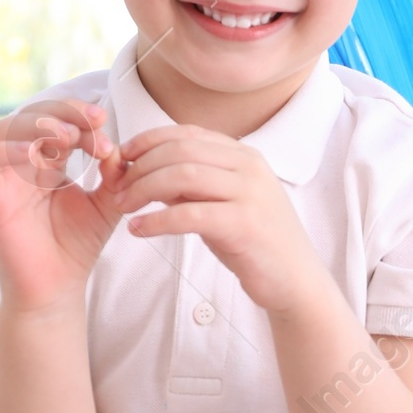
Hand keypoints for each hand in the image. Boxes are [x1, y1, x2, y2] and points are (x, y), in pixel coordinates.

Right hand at [0, 98, 124, 313]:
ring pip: (6, 129)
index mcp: (48, 161)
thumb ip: (115, 175)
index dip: (81, 117)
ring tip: (69, 136)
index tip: (106, 127)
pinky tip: (36, 155)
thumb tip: (118, 148)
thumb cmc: (76, 248)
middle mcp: (22, 163)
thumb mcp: (107, 205)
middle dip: (65, 113)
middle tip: (94, 122)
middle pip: (33, 116)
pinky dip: (7, 150)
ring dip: (37, 124)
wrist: (56, 288)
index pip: (59, 121)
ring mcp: (3, 177)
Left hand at [115, 125, 329, 315]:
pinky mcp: (245, 224)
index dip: (148, 141)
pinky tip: (138, 230)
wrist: (295, 280)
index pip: (186, 133)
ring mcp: (250, 193)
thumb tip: (144, 171)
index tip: (122, 157)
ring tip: (123, 207)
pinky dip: (157, 220)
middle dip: (140, 167)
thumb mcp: (220, 204)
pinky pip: (189, 214)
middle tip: (117, 188)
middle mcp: (249, 166)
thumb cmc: (253, 242)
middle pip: (180, 151)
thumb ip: (188, 185)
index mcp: (243, 155)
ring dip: (144, 189)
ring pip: (182, 175)